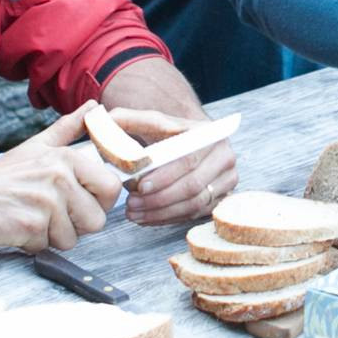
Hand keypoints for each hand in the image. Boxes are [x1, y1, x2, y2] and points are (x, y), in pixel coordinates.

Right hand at [0, 110, 115, 251]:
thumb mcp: (36, 146)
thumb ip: (68, 128)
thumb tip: (93, 107)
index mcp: (66, 157)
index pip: (112, 188)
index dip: (99, 202)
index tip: (80, 202)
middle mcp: (60, 176)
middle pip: (96, 219)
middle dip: (75, 225)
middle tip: (50, 214)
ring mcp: (46, 201)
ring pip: (73, 238)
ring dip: (52, 236)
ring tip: (31, 218)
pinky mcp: (31, 225)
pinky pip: (48, 247)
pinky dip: (33, 243)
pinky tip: (18, 227)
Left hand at [100, 104, 238, 226]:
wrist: (185, 143)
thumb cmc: (162, 134)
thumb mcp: (145, 121)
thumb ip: (128, 120)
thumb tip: (111, 123)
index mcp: (209, 134)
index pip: (188, 159)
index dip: (165, 176)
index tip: (141, 186)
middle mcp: (224, 156)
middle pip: (193, 186)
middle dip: (159, 199)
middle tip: (132, 204)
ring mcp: (227, 180)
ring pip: (195, 204)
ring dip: (161, 212)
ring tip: (134, 213)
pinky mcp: (221, 198)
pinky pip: (195, 214)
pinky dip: (169, 218)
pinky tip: (147, 217)